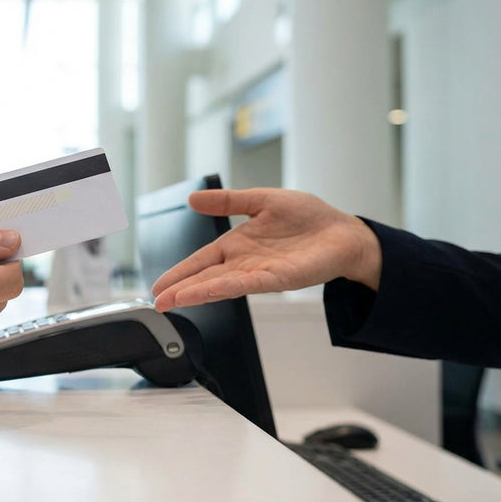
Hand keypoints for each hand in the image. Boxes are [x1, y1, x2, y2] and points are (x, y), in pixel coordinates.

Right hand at [151, 188, 381, 311]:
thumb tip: (192, 199)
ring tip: (174, 301)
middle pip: (205, 278)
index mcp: (237, 245)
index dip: (179, 272)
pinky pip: (248, 284)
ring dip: (197, 293)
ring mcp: (260, 272)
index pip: (200, 261)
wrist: (343, 232)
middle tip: (157, 302)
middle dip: (180, 290)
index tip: (158, 286)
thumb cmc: (308, 218)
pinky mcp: (279, 278)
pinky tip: (210, 292)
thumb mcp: (261, 200)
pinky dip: (227, 288)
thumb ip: (227, 202)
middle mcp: (244, 263)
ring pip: (221, 285)